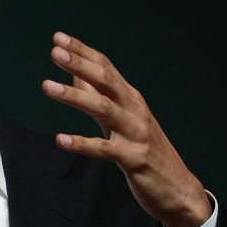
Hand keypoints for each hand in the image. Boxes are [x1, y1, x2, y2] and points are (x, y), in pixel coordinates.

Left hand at [42, 32, 210, 226]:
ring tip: (47, 86)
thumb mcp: (124, 119)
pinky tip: (61, 139)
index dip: (82, 52)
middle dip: (79, 64)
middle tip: (55, 51)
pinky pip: (104, 149)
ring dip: (74, 96)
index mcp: (131, 99)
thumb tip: (78, 73)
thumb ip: (101, 96)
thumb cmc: (147, 151)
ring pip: (103, 108)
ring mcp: (136, 134)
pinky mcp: (133, 159)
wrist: (179, 189)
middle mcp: (135, 110)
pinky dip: (82, 143)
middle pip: (105, 81)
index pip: (105, 67)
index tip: (58, 38)